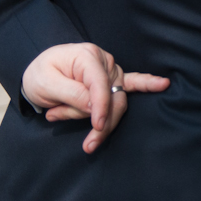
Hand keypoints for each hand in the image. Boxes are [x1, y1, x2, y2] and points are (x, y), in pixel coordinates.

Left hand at [21, 43, 169, 153]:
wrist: (37, 71)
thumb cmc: (40, 74)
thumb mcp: (46, 84)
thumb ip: (72, 94)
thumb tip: (95, 107)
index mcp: (87, 56)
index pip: (100, 85)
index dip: (100, 108)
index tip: (96, 128)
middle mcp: (104, 61)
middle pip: (113, 97)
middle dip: (102, 122)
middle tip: (88, 145)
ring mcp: (111, 70)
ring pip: (116, 101)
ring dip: (95, 116)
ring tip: (57, 115)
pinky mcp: (113, 80)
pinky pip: (134, 83)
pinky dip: (147, 85)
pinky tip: (163, 84)